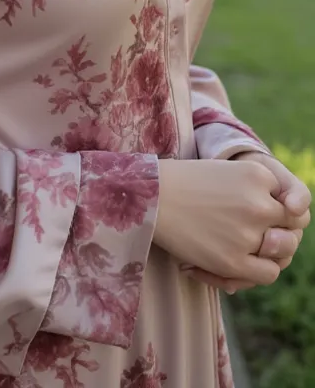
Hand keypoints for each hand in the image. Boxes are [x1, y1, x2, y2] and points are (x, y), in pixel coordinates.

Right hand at [182, 152, 310, 292]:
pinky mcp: (233, 260)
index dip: (282, 213)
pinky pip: (268, 273)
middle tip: (260, 237)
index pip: (293, 203)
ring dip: (271, 253)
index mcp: (259, 174)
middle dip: (280, 233)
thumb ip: (259, 192)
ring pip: (283, 251)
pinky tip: (235, 263)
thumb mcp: (229, 172)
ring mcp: (248, 233)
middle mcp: (259, 203)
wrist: (152, 197)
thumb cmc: (187, 183)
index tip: (266, 218)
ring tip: (247, 249)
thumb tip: (293, 216)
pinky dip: (258, 270)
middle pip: (293, 227)